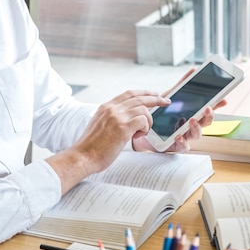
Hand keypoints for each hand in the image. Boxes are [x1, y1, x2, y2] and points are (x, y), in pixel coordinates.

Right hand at [46, 90, 169, 193]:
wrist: (83, 157)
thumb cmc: (91, 148)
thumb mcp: (100, 126)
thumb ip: (112, 120)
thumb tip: (128, 122)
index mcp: (106, 107)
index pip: (129, 94)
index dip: (144, 92)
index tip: (154, 94)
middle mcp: (112, 109)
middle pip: (139, 98)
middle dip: (156, 98)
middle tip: (166, 102)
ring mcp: (117, 117)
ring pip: (144, 110)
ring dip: (148, 122)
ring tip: (141, 133)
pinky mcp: (122, 127)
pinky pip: (143, 121)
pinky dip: (145, 128)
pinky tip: (138, 136)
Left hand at [133, 68, 227, 152]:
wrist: (144, 127)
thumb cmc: (160, 113)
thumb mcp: (170, 96)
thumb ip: (182, 84)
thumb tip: (193, 70)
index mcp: (193, 114)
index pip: (208, 109)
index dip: (217, 105)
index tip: (224, 99)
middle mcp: (191, 126)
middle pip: (206, 123)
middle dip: (209, 116)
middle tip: (207, 108)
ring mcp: (185, 136)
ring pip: (197, 135)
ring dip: (196, 127)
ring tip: (192, 120)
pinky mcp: (176, 146)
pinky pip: (183, 147)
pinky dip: (182, 142)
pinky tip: (179, 136)